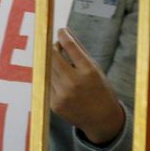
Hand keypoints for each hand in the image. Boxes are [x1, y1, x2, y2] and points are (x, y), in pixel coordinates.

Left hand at [50, 27, 124, 145]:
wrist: (102, 120)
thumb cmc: (100, 90)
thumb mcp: (95, 68)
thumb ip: (79, 51)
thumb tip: (65, 33)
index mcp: (88, 72)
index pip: (71, 47)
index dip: (63, 36)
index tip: (61, 30)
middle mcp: (74, 83)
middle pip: (53, 57)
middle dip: (53, 48)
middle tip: (56, 45)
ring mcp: (62, 95)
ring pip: (48, 69)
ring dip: (51, 62)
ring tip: (59, 61)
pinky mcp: (54, 104)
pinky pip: (48, 83)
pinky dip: (52, 78)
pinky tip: (61, 79)